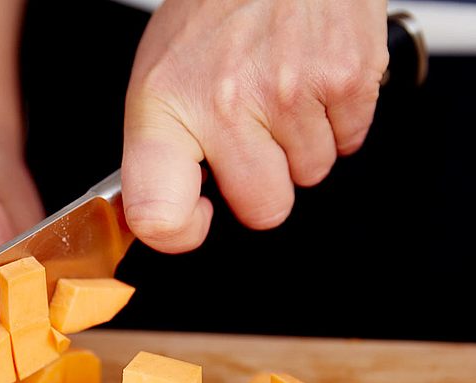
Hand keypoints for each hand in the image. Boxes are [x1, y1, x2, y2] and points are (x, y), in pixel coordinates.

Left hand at [122, 0, 388, 251]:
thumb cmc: (214, 10)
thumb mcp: (161, 76)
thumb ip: (165, 149)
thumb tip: (168, 211)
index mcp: (168, 107)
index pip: (157, 213)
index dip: (179, 234)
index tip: (193, 218)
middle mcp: (226, 104)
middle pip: (263, 210)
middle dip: (263, 183)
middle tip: (252, 134)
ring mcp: (289, 95)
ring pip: (311, 175)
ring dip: (301, 145)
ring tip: (279, 90)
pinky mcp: (346, 80)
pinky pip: (350, 141)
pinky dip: (336, 120)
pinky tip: (309, 79)